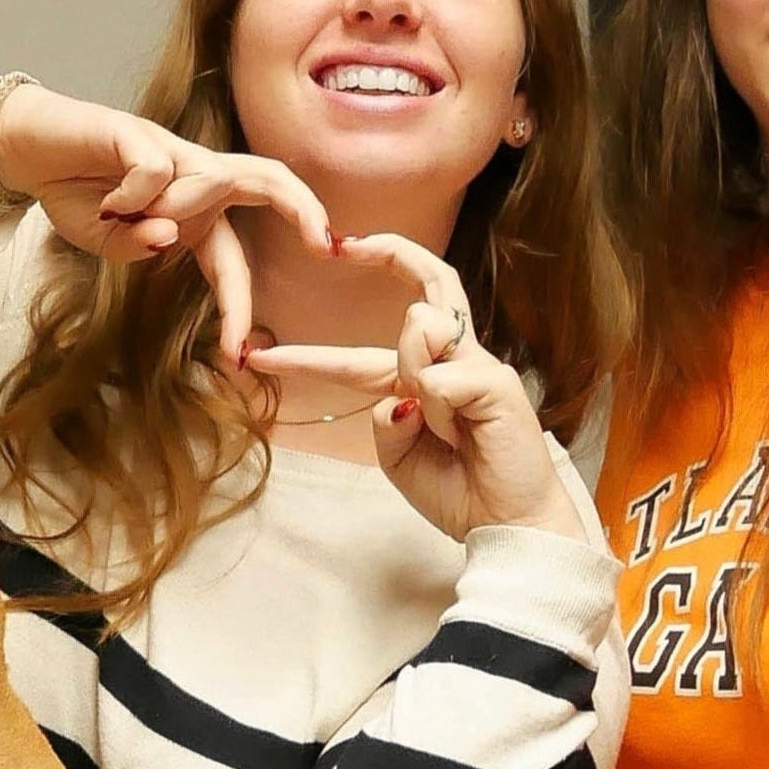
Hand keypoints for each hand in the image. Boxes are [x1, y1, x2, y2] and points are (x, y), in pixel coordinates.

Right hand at [0, 83, 330, 360]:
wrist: (29, 149)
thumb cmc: (76, 194)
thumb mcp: (108, 244)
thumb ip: (138, 250)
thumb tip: (166, 238)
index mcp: (194, 214)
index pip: (233, 262)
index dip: (240, 308)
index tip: (240, 356)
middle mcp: (194, 178)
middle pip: (270, 179)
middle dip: (305, 207)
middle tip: (327, 243)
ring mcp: (172, 152)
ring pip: (217, 179)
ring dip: (179, 211)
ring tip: (122, 215)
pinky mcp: (140, 133)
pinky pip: (157, 170)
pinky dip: (132, 194)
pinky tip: (104, 198)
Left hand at [245, 233, 584, 543]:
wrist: (506, 526)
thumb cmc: (457, 491)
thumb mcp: (396, 457)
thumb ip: (383, 419)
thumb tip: (397, 391)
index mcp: (425, 380)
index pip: (363, 352)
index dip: (312, 352)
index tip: (261, 350)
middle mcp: (454, 361)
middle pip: (425, 287)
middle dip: (391, 252)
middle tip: (346, 243)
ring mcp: (477, 365)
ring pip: (419, 325)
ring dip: (409, 374)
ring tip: (439, 427)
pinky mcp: (495, 380)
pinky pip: (435, 378)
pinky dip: (434, 412)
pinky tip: (461, 435)